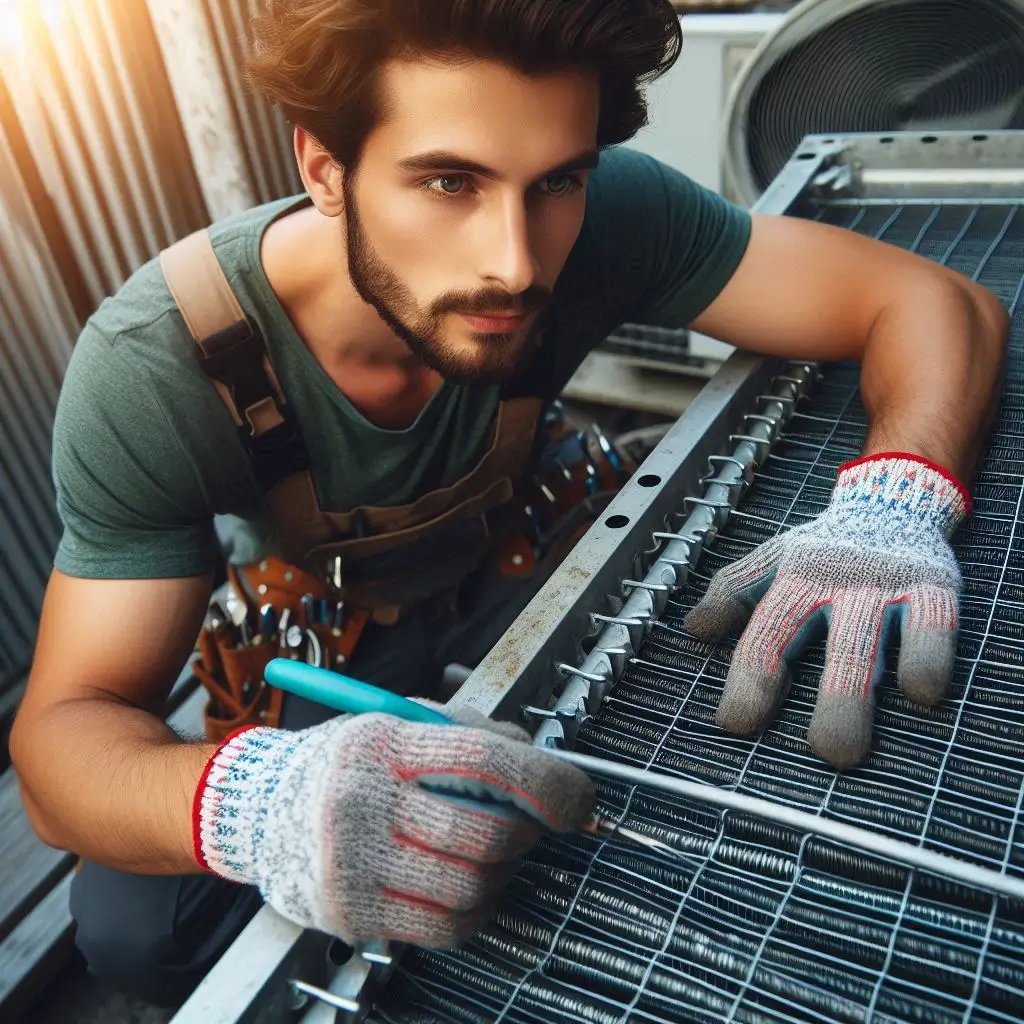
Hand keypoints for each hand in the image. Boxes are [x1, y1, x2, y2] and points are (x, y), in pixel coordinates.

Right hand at [193, 705, 593, 946]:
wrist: (259, 809)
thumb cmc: (344, 761)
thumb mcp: (400, 722)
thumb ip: (470, 732)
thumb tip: (540, 757)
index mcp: (385, 744)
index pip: (483, 761)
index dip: (546, 783)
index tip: (578, 799)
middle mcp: (366, 802)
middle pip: (485, 832)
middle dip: (527, 833)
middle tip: (529, 826)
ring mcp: (355, 863)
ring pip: (471, 885)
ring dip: (503, 873)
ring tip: (494, 855)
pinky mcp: (353, 913)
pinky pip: (445, 927)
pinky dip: (476, 912)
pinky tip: (469, 890)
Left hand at [684, 454, 967, 769]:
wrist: (893, 499)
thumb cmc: (826, 546)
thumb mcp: (773, 559)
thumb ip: (733, 591)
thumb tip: (694, 629)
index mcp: (792, 577)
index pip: (764, 632)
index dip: (748, 680)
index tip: (735, 723)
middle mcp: (833, 579)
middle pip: (806, 636)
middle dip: (798, 692)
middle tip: (801, 747)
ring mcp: (882, 583)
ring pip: (863, 640)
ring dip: (851, 694)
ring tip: (845, 749)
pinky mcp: (933, 585)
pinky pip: (933, 623)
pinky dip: (926, 656)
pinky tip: (921, 695)